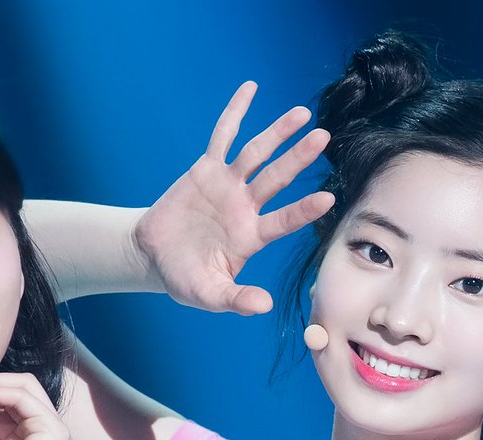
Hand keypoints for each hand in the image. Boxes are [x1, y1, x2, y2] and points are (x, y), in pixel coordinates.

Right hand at [133, 83, 334, 314]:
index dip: (304, 209)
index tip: (328, 198)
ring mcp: (227, 186)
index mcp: (251, 237)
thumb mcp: (210, 294)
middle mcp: (245, 207)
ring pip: (256, 154)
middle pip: (277, 177)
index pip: (283, 220)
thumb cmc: (185, 278)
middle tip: (324, 138)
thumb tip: (265, 306)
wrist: (154, 257)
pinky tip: (250, 90)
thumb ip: (237, 299)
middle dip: (299, 158)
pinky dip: (235, 113)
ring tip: (302, 113)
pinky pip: (222, 136)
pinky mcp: (205, 170)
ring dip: (278, 133)